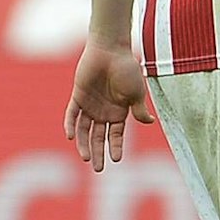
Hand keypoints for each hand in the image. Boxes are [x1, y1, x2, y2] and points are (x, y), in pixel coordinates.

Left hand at [64, 37, 154, 171]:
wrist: (110, 50)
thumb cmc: (127, 69)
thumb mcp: (136, 92)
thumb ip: (139, 109)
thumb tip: (150, 122)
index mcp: (119, 112)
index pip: (116, 135)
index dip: (116, 147)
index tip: (116, 160)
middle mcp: (103, 111)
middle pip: (98, 137)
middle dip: (98, 152)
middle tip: (97, 169)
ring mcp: (90, 105)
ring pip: (84, 129)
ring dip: (83, 143)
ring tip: (85, 157)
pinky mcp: (78, 96)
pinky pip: (72, 114)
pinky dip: (70, 125)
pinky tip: (70, 136)